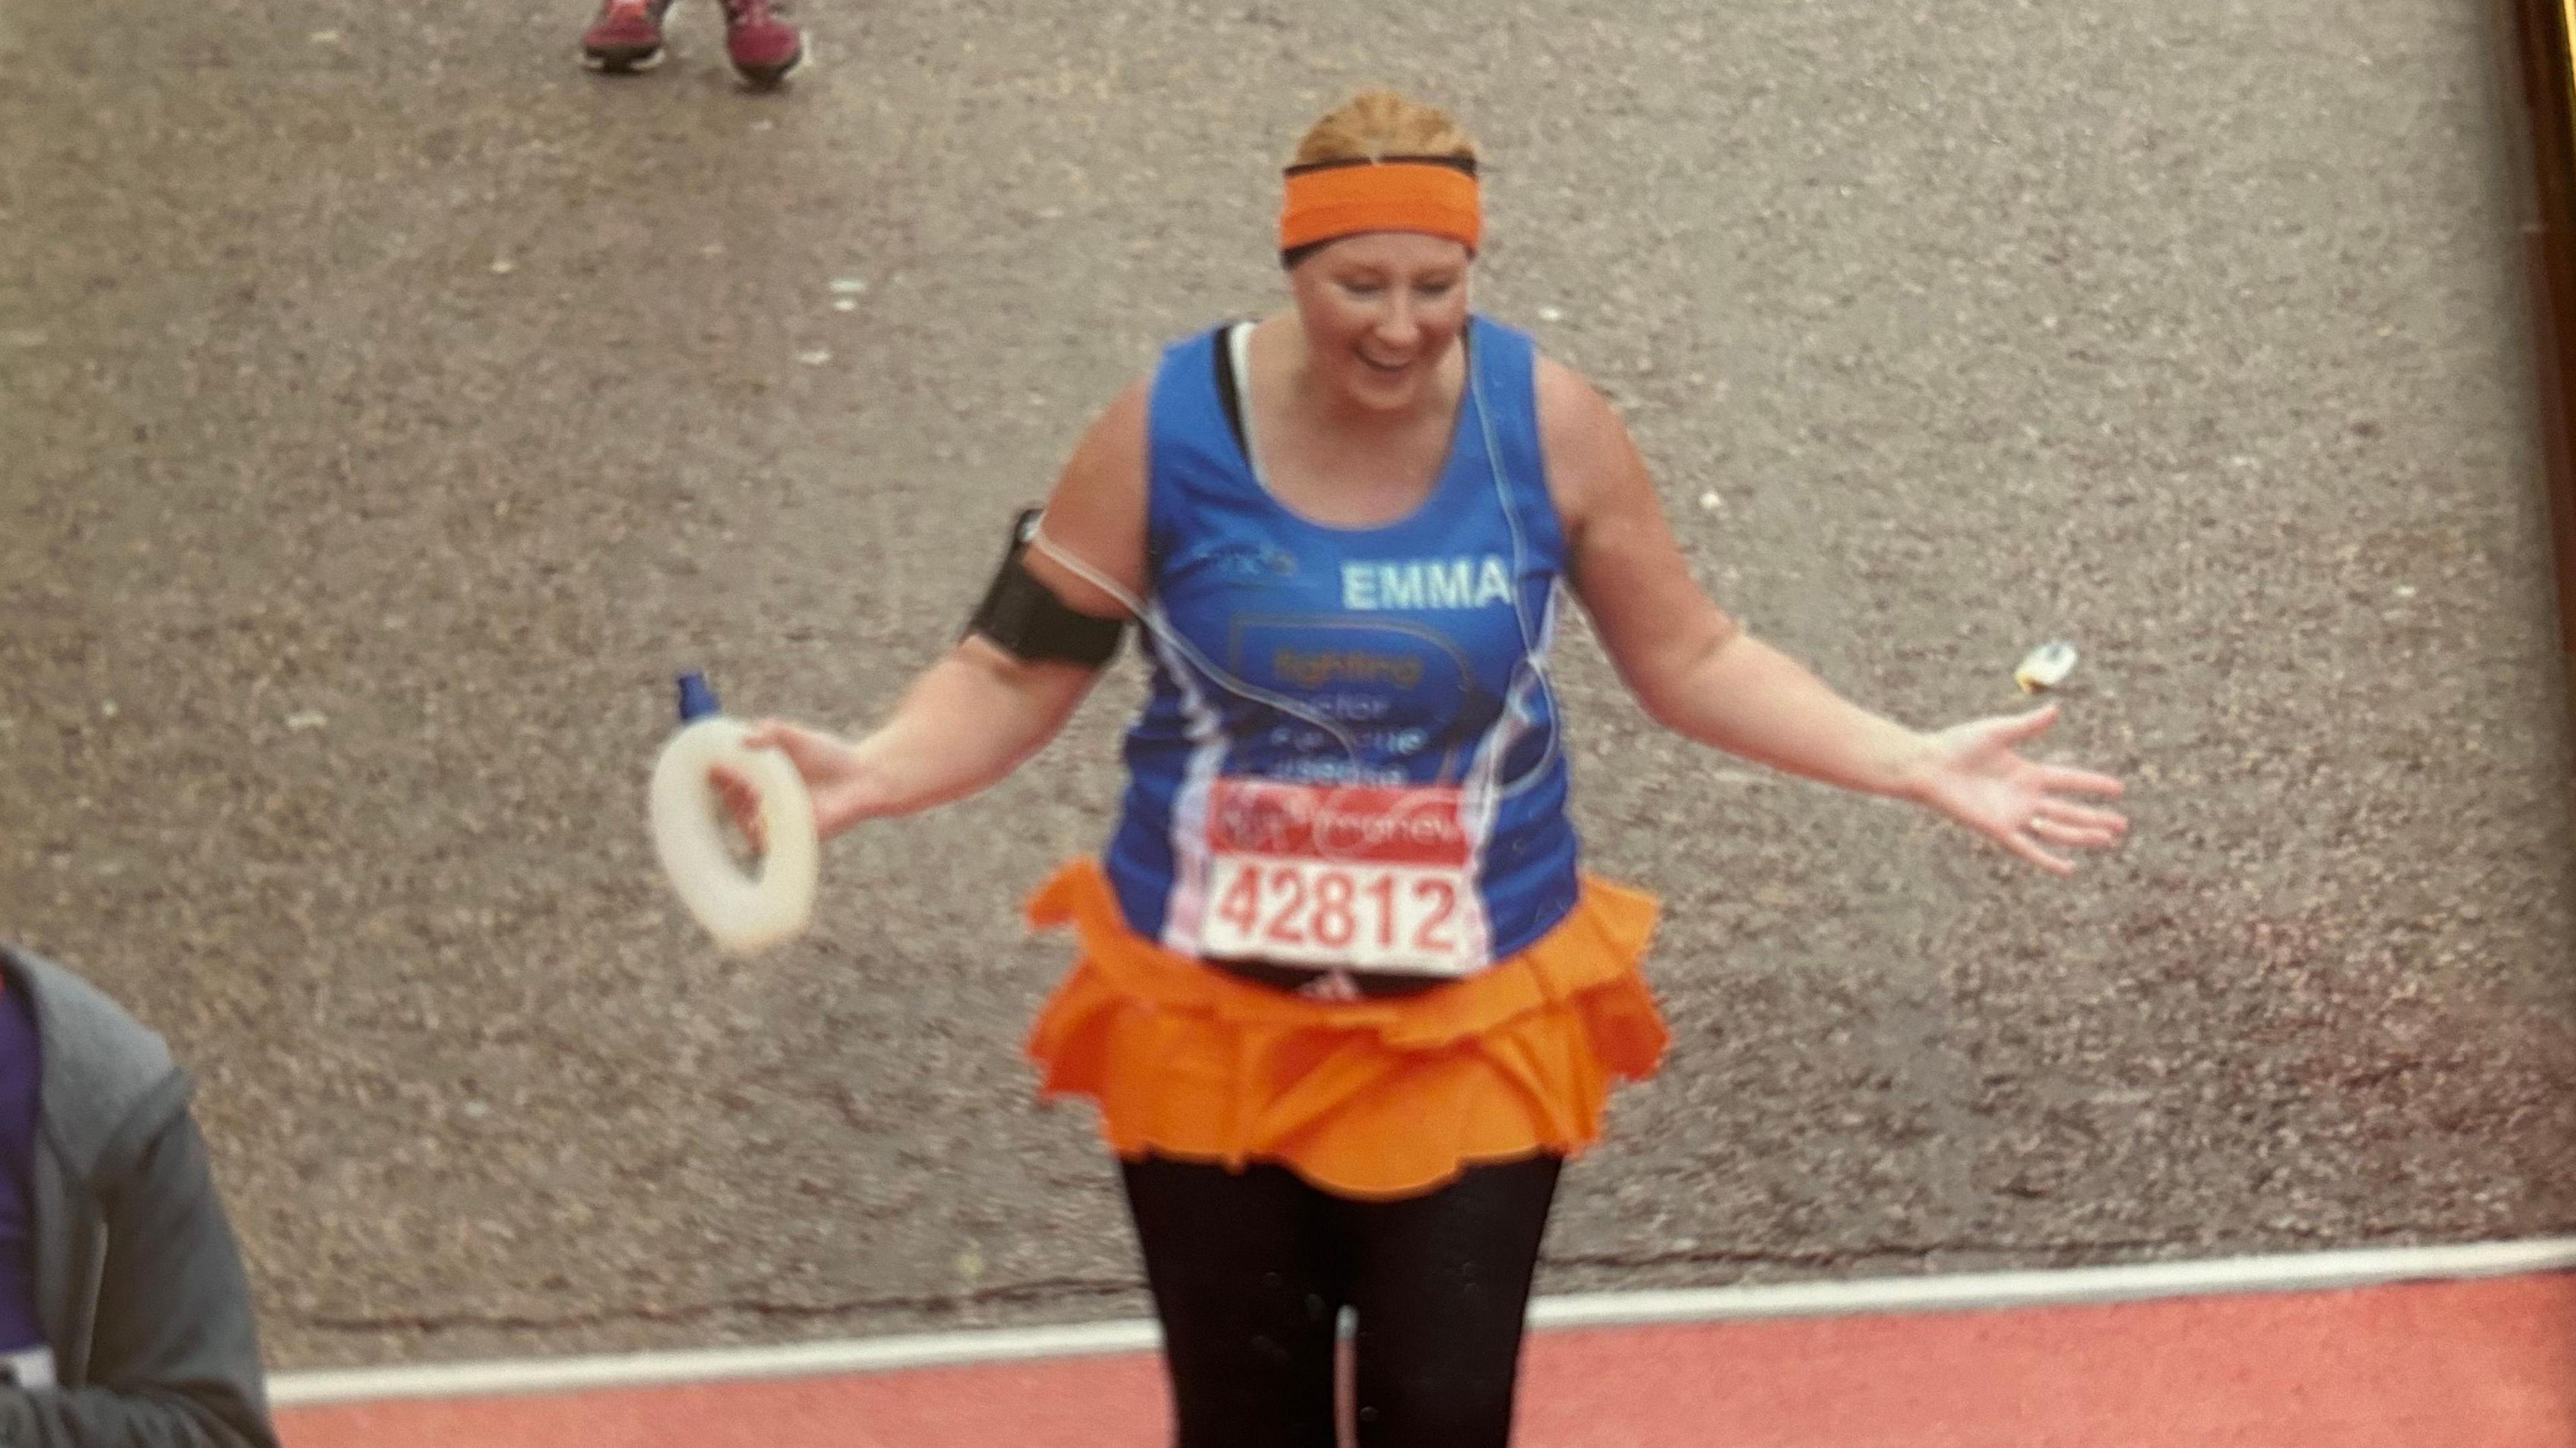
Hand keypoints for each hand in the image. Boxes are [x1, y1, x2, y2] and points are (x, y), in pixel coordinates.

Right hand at [708, 720, 872, 850]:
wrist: (863, 777)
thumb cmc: (830, 755)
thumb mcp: (796, 737)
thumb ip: (772, 732)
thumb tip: (744, 737)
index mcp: (763, 777)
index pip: (728, 779)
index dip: (716, 773)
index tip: (712, 763)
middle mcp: (766, 801)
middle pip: (731, 802)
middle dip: (728, 790)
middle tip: (733, 776)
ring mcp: (778, 820)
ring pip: (745, 823)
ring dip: (742, 809)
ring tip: (754, 790)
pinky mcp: (792, 836)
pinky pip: (765, 841)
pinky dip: (759, 830)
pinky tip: (763, 814)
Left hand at [1900, 702, 2127, 874]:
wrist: (1928, 765)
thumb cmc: (1957, 744)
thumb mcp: (1998, 731)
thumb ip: (2028, 726)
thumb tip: (2056, 709)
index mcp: (2027, 772)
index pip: (2069, 779)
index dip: (2093, 784)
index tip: (2118, 788)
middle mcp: (2024, 796)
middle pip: (2068, 809)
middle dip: (2095, 817)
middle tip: (2122, 825)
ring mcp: (2013, 814)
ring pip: (2055, 829)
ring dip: (2081, 835)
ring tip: (2107, 839)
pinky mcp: (1998, 829)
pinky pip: (2028, 848)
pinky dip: (2048, 859)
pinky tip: (2069, 868)